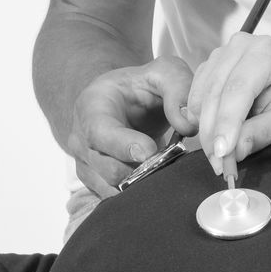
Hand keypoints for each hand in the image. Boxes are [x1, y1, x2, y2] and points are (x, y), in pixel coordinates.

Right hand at [67, 56, 195, 197]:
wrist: (122, 101)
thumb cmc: (140, 85)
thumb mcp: (164, 72)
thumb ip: (179, 89)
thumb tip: (189, 124)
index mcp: (91, 107)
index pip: (99, 133)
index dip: (123, 146)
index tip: (150, 152)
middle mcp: (81, 140)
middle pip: (107, 168)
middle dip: (141, 171)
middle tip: (169, 163)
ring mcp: (87, 165)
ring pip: (111, 189)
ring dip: (142, 185)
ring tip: (166, 171)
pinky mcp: (98, 183)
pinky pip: (116, 199)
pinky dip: (138, 194)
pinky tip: (158, 181)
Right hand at [186, 33, 270, 174]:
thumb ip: (261, 133)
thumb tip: (233, 152)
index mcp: (265, 53)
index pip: (239, 88)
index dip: (227, 122)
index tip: (222, 152)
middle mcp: (240, 47)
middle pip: (215, 93)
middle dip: (213, 134)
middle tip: (219, 166)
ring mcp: (221, 54)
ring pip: (201, 96)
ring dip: (204, 131)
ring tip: (219, 157)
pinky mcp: (209, 66)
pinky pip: (195, 96)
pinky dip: (200, 120)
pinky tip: (214, 135)